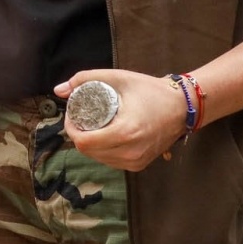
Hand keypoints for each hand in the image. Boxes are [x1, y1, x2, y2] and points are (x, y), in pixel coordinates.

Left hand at [56, 69, 187, 171]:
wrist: (183, 107)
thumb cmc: (150, 90)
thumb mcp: (118, 77)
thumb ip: (86, 78)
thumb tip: (59, 90)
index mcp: (125, 133)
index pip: (84, 142)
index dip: (71, 129)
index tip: (72, 115)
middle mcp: (131, 152)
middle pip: (88, 151)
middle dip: (78, 135)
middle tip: (79, 118)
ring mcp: (136, 162)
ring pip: (98, 158)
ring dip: (89, 145)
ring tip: (90, 126)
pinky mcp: (139, 165)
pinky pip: (111, 161)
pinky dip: (102, 150)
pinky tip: (102, 136)